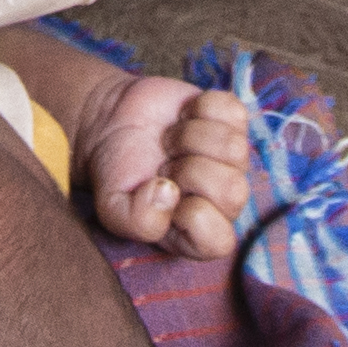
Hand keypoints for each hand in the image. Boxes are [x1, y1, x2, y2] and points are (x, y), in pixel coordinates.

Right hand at [75, 69, 256, 259]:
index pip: (220, 239)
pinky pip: (235, 111)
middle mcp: (224, 201)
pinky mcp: (232, 121)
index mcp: (199, 234)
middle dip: (189, 169)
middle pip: (233, 190)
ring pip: (235, 148)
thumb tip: (169, 193)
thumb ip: (138, 220)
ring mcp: (232, 160)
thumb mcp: (113, 208)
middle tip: (165, 164)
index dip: (191, 213)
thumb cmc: (118, 172)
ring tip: (170, 142)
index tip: (163, 194)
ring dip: (190, 137)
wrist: (112, 122)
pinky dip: (202, 108)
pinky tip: (184, 116)